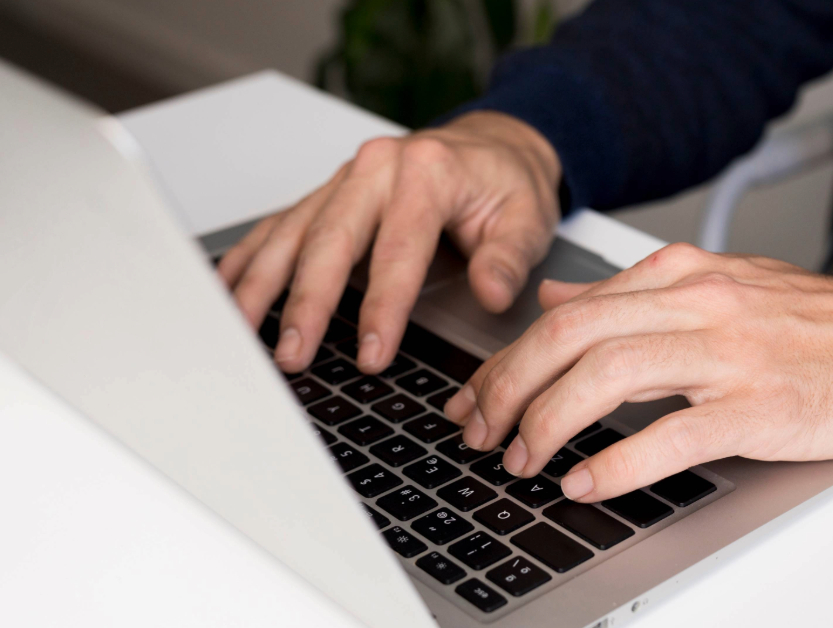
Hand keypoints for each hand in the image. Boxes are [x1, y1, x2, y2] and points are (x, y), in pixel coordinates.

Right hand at [217, 111, 561, 372]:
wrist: (492, 146)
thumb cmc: (506, 183)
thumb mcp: (528, 217)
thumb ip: (508, 259)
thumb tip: (491, 293)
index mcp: (426, 173)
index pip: (398, 250)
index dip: (382, 308)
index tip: (370, 354)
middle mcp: (377, 169)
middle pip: (330, 240)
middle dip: (307, 302)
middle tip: (294, 354)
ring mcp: (345, 179)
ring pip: (293, 232)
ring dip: (263, 284)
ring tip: (243, 332)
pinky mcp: (328, 193)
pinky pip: (280, 225)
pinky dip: (251, 257)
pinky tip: (229, 289)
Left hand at [443, 243, 832, 502]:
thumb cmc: (812, 322)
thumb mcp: (714, 285)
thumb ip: (631, 294)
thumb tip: (556, 300)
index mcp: (680, 275)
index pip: (569, 312)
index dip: (509, 358)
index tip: (478, 395)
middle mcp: (697, 303)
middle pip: (573, 338)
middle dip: (510, 388)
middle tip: (481, 431)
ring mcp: (728, 353)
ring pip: (609, 376)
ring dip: (550, 422)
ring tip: (523, 459)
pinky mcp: (758, 405)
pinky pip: (672, 433)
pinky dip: (618, 463)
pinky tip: (587, 483)